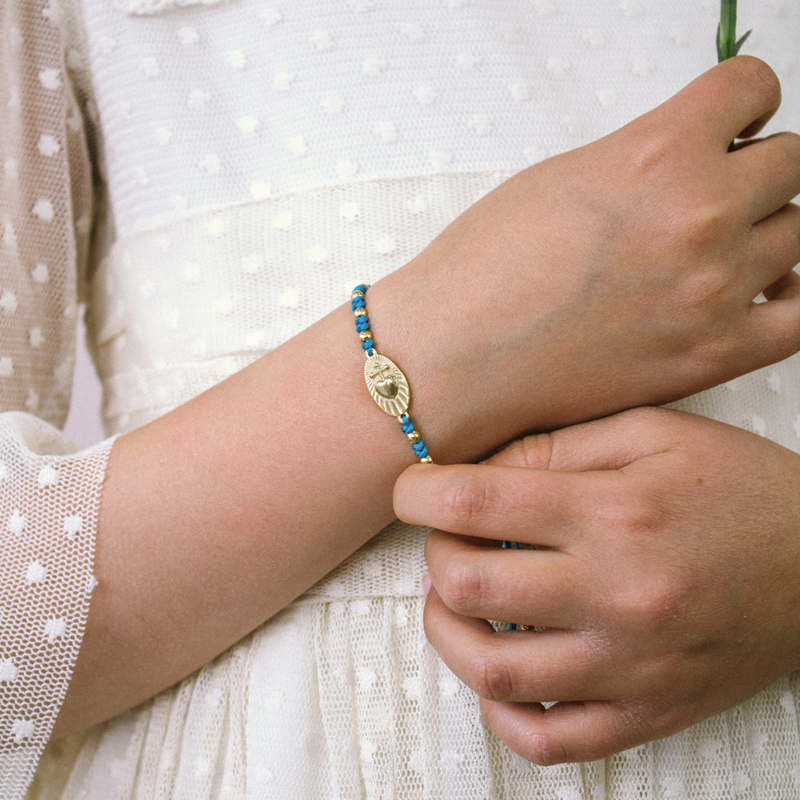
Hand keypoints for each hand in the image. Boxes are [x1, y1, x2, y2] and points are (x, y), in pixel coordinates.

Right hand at [370, 56, 799, 460]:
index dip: (744, 101)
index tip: (735, 119)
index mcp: (655, 154)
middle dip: (752, 170)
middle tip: (712, 192)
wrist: (454, 359)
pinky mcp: (713, 353)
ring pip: (798, 230)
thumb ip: (641, 158)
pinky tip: (759, 290)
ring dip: (762, 230)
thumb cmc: (482, 274)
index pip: (751, 88)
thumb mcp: (559, 179)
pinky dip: (791, 294)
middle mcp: (697, 215)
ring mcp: (714, 288)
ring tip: (716, 249)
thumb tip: (686, 158)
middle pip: (788, 162)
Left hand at [393, 407, 799, 762]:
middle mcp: (616, 594)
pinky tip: (499, 672)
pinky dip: (501, 711)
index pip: (472, 504)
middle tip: (446, 538)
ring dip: (448, 632)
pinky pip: (549, 740)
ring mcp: (630, 664)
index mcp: (613, 513)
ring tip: (456, 601)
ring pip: (494, 672)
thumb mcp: (652, 433)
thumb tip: (479, 469)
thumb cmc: (739, 489)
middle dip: (434, 556)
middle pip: (468, 586)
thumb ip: (557, 446)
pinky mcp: (647, 711)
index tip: (412, 490)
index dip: (417, 493)